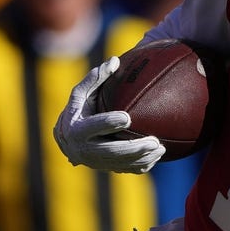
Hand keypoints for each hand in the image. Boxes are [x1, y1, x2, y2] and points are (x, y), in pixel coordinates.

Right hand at [53, 57, 165, 173]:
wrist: (69, 142)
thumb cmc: (79, 111)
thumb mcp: (81, 94)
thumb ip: (96, 78)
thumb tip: (115, 60)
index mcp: (77, 130)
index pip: (93, 127)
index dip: (108, 123)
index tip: (127, 117)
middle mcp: (85, 150)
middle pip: (111, 151)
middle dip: (133, 147)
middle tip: (153, 141)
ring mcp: (96, 163)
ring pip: (122, 164)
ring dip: (142, 158)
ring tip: (160, 148)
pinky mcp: (107, 169)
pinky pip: (127, 170)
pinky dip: (143, 164)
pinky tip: (157, 156)